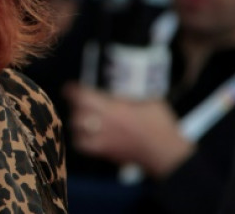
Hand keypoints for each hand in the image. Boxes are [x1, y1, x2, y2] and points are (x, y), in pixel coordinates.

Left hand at [64, 82, 193, 177]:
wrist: (165, 152)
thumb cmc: (160, 124)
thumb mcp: (149, 99)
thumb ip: (133, 92)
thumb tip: (126, 82)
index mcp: (113, 108)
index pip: (84, 97)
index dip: (73, 91)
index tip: (69, 87)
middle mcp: (104, 124)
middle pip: (77, 113)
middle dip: (75, 106)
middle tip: (78, 101)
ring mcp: (103, 139)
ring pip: (77, 129)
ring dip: (77, 121)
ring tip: (81, 116)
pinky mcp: (106, 152)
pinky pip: (83, 146)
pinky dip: (80, 139)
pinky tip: (85, 134)